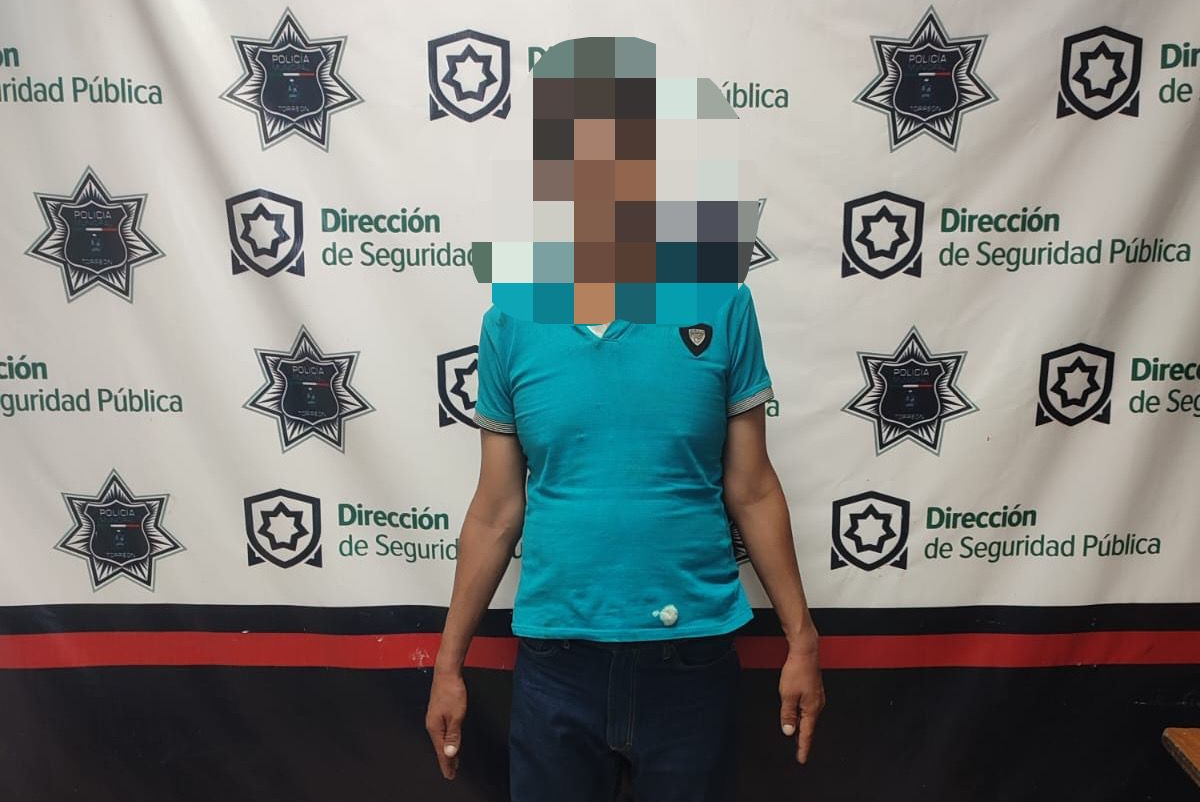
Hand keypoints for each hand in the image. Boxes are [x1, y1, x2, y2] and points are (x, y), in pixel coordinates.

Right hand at [425, 667, 467, 779]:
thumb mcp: (456, 715)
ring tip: (453, 761)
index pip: (442, 751)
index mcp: (435, 727)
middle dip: (447, 760)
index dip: (447, 764)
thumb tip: (449, 753)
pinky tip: (450, 741)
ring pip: (441, 740)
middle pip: (440, 747)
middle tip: (452, 773)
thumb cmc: (452, 692)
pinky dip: (447, 740)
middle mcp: (432, 725)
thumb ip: (453, 735)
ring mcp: (434, 719)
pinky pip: (442, 732)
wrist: (446, 672)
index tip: (450, 776)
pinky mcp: (438, 713)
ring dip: (447, 751)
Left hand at [778, 641, 823, 763]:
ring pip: (808, 717)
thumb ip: (788, 714)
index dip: (803, 747)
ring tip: (797, 736)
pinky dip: (803, 715)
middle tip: (799, 751)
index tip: (801, 759)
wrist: (806, 651)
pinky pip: (808, 708)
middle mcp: (818, 704)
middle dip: (803, 739)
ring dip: (802, 726)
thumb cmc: (797, 670)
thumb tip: (789, 731)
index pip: (807, 733)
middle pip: (809, 726)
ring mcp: (817, 697)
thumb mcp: (787, 695)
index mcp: (812, 708)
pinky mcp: (814, 690)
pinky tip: (798, 715)